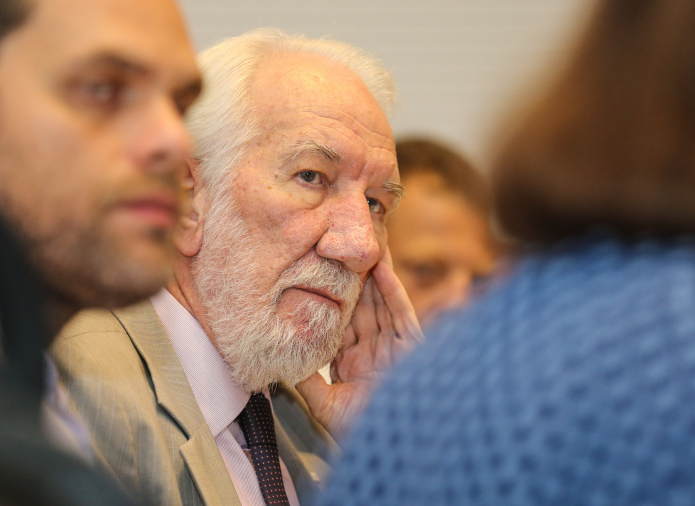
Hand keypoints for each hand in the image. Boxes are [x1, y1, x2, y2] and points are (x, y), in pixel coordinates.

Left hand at [297, 250, 423, 438]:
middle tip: (345, 244)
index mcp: (353, 362)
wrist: (391, 450)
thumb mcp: (323, 404)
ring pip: (382, 302)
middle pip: (364, 305)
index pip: (341, 320)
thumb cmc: (359, 433)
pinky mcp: (411, 349)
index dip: (334, 295)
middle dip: (356, 276)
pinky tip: (382, 269)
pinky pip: (400, 314)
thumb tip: (283, 354)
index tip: (321, 269)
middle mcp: (374, 350)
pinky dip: (392, 291)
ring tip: (365, 244)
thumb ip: (307, 378)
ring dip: (375, 273)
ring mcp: (393, 348)